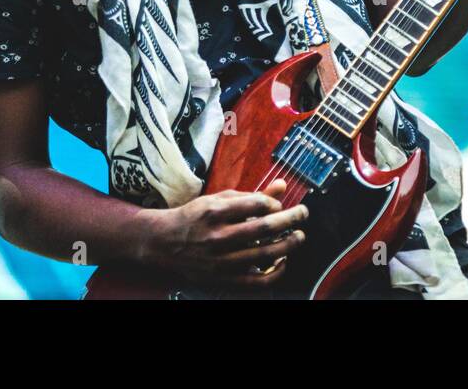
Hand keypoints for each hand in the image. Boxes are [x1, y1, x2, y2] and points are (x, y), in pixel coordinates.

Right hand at [142, 179, 307, 287]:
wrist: (164, 242)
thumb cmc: (194, 217)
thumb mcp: (218, 199)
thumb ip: (250, 194)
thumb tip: (281, 185)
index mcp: (215, 212)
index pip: (256, 204)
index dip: (274, 202)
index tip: (278, 204)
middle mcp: (218, 236)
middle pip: (265, 228)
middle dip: (291, 219)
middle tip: (303, 214)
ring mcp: (221, 260)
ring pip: (265, 254)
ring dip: (288, 244)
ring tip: (299, 236)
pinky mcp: (223, 278)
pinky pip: (256, 280)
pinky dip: (275, 272)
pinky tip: (283, 261)